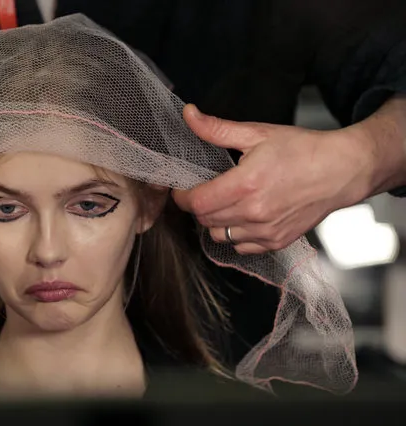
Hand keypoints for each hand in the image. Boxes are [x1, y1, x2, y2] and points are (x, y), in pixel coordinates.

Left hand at [172, 104, 375, 253]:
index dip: (182, 197)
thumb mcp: (257, 133)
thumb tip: (189, 115)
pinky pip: (240, 247)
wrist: (342, 170)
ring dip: (215, 222)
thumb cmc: (303, 150)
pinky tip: (243, 217)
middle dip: (199, 206)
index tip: (182, 189)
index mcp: (245, 184)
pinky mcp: (277, 242)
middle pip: (204, 220)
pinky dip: (235, 235)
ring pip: (220, 236)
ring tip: (226, 203)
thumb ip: (217, 129)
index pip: (196, 203)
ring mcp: (266, 231)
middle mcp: (254, 212)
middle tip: (206, 191)